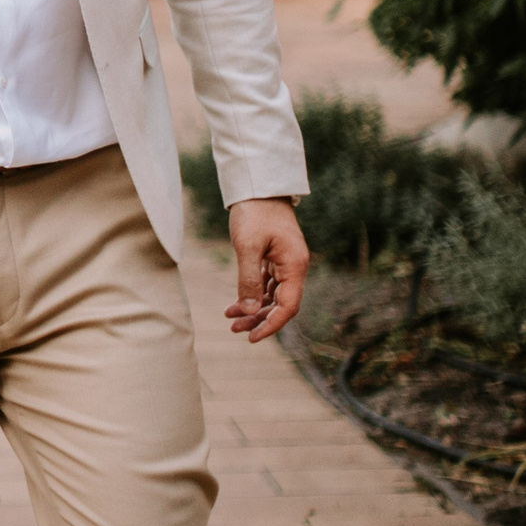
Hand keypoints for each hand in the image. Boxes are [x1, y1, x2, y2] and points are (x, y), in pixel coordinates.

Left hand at [226, 197, 308, 343]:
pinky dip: (252, 294)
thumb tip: (250, 311)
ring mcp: (284, 262)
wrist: (257, 187)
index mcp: (294, 266)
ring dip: (253, 309)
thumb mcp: (247, 246)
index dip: (272, 325)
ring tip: (230, 319)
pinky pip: (265, 283)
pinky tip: (235, 303)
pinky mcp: (274, 257)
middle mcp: (293, 267)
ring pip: (272, 295)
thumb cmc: (254, 212)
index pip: (288, 306)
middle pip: (280, 304)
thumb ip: (249, 279)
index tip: (253, 338)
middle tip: (235, 329)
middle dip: (259, 319)